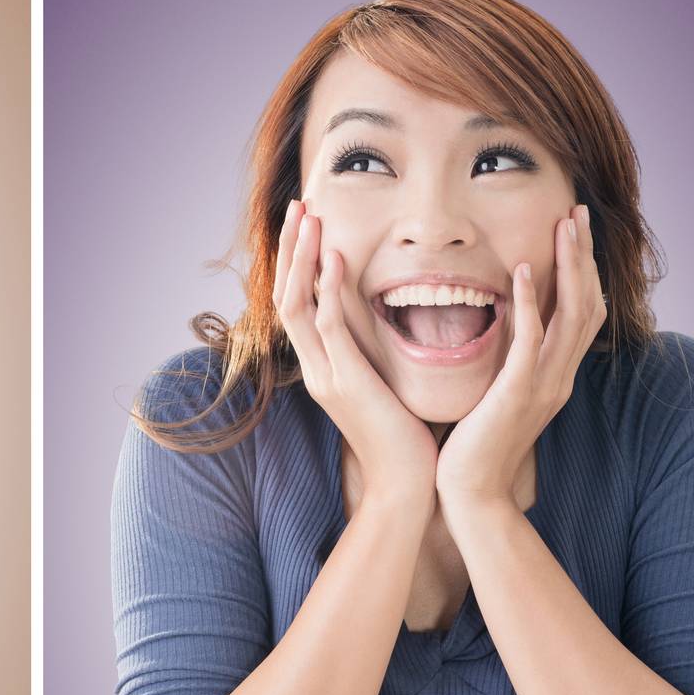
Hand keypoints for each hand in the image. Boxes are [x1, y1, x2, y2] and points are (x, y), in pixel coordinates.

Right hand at [274, 198, 438, 510]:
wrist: (408, 488)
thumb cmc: (404, 438)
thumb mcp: (379, 385)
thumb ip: (369, 352)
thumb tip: (380, 319)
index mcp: (320, 366)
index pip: (295, 302)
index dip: (296, 261)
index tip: (305, 224)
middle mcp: (313, 366)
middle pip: (285, 295)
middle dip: (289, 248)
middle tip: (297, 206)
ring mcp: (325, 374)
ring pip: (297, 304)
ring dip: (301, 257)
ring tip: (307, 218)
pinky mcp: (346, 382)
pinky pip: (329, 327)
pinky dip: (328, 289)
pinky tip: (333, 259)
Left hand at [435, 203, 606, 511]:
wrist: (470, 492)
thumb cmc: (475, 438)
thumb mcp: (499, 386)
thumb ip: (509, 354)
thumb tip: (502, 315)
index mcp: (555, 373)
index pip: (582, 310)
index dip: (583, 268)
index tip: (574, 226)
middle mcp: (558, 376)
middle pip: (586, 305)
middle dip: (583, 256)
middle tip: (578, 212)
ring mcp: (542, 386)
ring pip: (569, 317)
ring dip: (567, 267)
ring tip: (563, 226)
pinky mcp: (516, 395)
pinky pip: (530, 343)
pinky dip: (529, 305)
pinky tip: (520, 271)